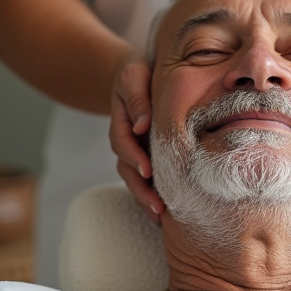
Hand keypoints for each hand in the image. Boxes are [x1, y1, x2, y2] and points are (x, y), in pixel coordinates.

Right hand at [108, 52, 163, 222]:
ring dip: (147, 199)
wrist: (136, 77)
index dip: (134, 157)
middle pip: (128, 171)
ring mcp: (135, 153)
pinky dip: (154, 196)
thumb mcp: (134, 76)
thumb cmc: (137, 74)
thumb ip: (137, 98)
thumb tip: (142, 124)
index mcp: (121, 123)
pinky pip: (147, 181)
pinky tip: (168, 212)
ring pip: (136, 180)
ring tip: (162, 216)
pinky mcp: (147, 158)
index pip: (123, 143)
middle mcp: (126, 143)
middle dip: (141, 191)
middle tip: (158, 207)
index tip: (147, 170)